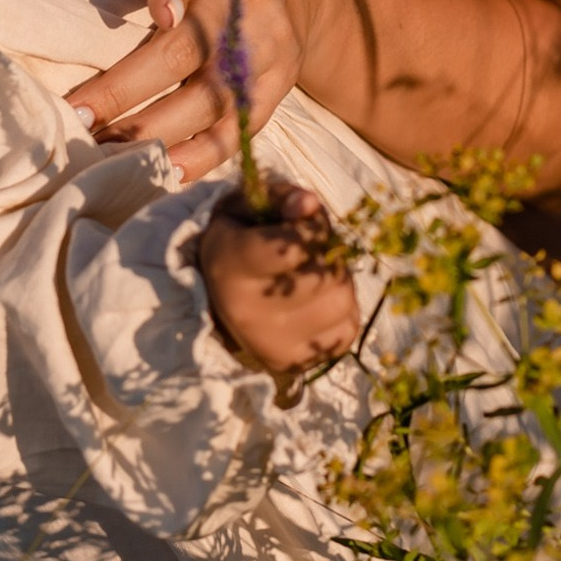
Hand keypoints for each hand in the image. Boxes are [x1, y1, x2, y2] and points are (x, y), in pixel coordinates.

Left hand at [63, 0, 320, 180]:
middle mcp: (245, 0)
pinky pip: (238, 131)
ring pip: (211, 101)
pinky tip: (158, 175)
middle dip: (131, 87)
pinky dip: (201, 158)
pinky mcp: (274, 88)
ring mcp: (265, 51)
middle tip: (76, 114)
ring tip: (99, 152)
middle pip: (188, 51)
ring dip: (156, 131)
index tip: (160, 12)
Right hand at [198, 188, 359, 387]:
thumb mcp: (248, 207)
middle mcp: (247, 313)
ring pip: (342, 303)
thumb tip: (309, 205)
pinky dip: (341, 312)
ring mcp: (270, 344)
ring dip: (339, 283)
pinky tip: (317, 303)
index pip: (295, 247)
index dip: (312, 230)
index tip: (303, 226)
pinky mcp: (293, 363)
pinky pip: (346, 330)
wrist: (213, 299)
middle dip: (328, 256)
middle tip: (311, 253)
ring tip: (315, 277)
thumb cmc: (237, 241)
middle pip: (326, 277)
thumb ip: (281, 197)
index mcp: (230, 266)